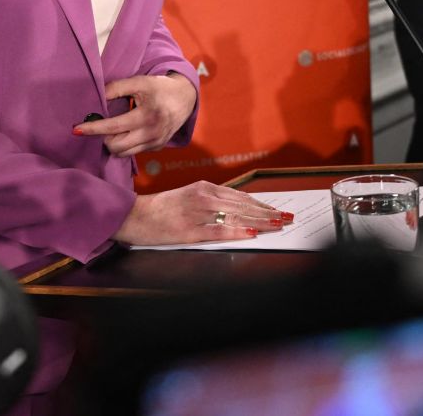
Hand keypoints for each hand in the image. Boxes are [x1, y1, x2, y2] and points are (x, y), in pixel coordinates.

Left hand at [78, 73, 196, 157]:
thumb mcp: (139, 82)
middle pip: (115, 146)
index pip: (113, 126)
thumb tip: (96, 96)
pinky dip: (124, 145)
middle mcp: (151, 133)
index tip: (76, 129)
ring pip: (123, 153)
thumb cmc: (158, 88)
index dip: (93, 128)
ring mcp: (154, 143)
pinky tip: (123, 134)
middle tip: (97, 126)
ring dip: (112, 143)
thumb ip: (117, 87)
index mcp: (146, 116)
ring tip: (110, 130)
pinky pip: (133, 152)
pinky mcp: (156, 148)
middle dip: (102, 137)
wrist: (184, 99)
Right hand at [113, 180, 291, 245]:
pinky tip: (252, 235)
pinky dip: (237, 232)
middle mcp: (204, 196)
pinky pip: (218, 231)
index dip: (261, 205)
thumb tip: (237, 212)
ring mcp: (197, 212)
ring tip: (278, 225)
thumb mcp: (188, 198)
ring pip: (236, 216)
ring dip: (260, 222)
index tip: (277, 210)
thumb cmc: (161, 209)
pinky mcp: (190, 229)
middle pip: (243, 206)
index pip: (241, 197)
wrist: (134, 215)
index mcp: (204, 187)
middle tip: (288, 218)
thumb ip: (211, 202)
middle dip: (268, 213)